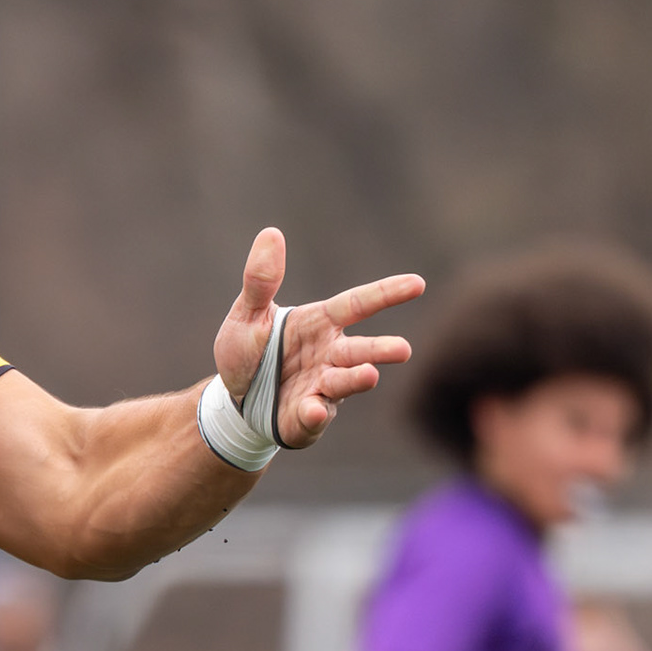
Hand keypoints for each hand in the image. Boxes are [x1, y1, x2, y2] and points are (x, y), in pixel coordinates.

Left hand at [213, 228, 421, 447]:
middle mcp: (329, 355)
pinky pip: (315, 415)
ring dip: (357, 379)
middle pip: (360, 349)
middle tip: (403, 350)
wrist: (234, 400)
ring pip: (344, 382)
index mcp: (319, 324)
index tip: (417, 284)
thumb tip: (271, 233)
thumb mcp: (248, 314)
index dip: (387, 294)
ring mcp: (322, 387)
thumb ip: (260, 281)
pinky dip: (315, 413)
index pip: (357, 305)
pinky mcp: (308, 417)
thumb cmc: (248, 352)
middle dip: (381, 350)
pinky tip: (314, 408)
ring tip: (370, 375)